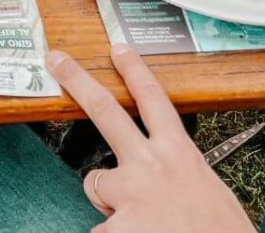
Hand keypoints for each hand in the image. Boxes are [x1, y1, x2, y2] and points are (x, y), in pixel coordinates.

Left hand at [46, 44, 253, 232]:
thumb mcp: (208, 193)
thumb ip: (178, 175)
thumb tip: (160, 179)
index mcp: (180, 155)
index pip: (154, 99)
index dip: (134, 70)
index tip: (118, 49)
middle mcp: (150, 166)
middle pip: (106, 110)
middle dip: (77, 80)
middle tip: (56, 59)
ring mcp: (130, 194)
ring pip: (96, 184)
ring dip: (110, 203)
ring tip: (141, 223)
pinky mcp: (117, 227)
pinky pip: (100, 228)